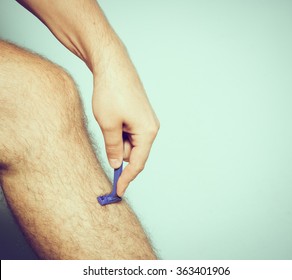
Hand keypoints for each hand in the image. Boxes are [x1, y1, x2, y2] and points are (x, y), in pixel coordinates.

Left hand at [92, 41, 158, 195]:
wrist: (113, 65)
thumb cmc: (111, 93)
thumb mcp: (108, 125)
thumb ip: (113, 148)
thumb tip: (116, 164)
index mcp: (148, 132)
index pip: (138, 163)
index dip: (127, 179)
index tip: (118, 191)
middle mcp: (151, 128)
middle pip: (135, 153)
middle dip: (119, 155)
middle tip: (106, 148)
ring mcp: (146, 121)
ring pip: (130, 143)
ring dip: (117, 142)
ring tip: (107, 123)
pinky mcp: (139, 115)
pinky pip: (129, 132)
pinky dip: (118, 134)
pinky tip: (111, 120)